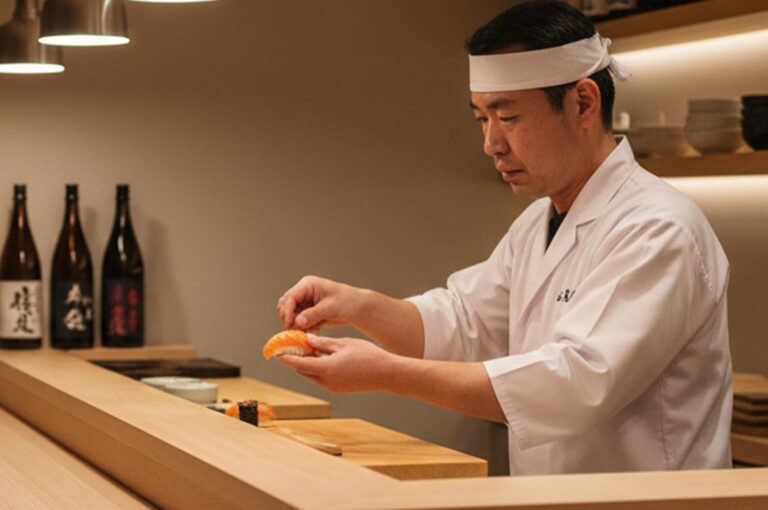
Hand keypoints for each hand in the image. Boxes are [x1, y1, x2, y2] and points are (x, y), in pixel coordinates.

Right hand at [277, 276, 363, 331]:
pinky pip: (298, 321)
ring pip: (290, 315)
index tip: (288, 325)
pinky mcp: (308, 312)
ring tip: (306, 331)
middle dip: (288, 318)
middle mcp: (303, 292)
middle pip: (285, 305)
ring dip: (295, 324)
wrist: (357, 308)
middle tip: (294, 331)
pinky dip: (302, 327)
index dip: (287, 312)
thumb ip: (313, 314)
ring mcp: (305, 302)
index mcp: (308, 285)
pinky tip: (313, 330)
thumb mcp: (330, 308)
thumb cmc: (347, 301)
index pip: (290, 297)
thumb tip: (297, 322)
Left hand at [277, 335, 395, 393]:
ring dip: (307, 364)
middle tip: (292, 346)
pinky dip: (317, 368)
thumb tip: (307, 340)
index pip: (299, 363)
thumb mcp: (344, 344)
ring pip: (312, 375)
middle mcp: (327, 381)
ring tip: (307, 349)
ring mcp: (333, 387)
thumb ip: (323, 343)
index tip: (277, 351)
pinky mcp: (338, 389)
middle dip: (296, 359)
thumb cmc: (368, 355)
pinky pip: (322, 378)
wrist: (387, 374)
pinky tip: (321, 357)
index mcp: (327, 368)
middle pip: (303, 370)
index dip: (286, 357)